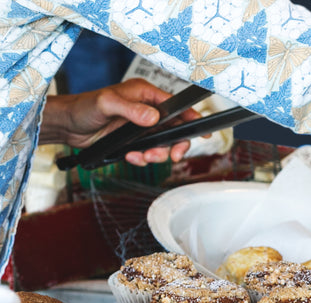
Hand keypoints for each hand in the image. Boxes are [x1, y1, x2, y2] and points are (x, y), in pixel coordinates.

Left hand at [40, 78, 200, 165]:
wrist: (68, 126)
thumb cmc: (83, 107)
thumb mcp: (106, 103)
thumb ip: (131, 109)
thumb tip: (153, 117)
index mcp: (145, 95)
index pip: (176, 106)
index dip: (191, 118)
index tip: (202, 130)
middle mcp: (147, 111)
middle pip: (175, 130)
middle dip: (175, 145)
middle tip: (173, 156)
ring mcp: (142, 128)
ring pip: (163, 145)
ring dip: (157, 155)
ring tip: (142, 157)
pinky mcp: (135, 142)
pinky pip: (148, 153)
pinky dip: (142, 159)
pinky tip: (130, 156)